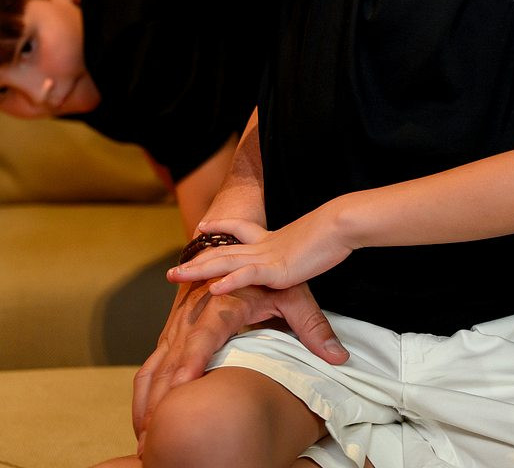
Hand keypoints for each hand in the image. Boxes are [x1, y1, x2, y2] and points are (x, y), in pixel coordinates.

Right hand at [131, 278, 344, 442]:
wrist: (235, 247)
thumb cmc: (267, 273)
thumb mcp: (294, 296)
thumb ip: (314, 328)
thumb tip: (338, 358)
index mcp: (224, 303)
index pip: (205, 336)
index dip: (193, 361)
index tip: (183, 386)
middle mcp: (195, 313)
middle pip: (175, 356)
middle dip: (164, 392)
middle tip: (156, 427)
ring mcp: (179, 323)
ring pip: (157, 361)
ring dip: (149, 396)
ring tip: (145, 432)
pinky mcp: (172, 332)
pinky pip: (153, 362)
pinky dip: (146, 389)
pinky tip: (144, 419)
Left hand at [167, 208, 353, 293]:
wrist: (341, 224)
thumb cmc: (334, 233)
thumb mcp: (314, 246)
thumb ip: (306, 253)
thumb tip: (311, 254)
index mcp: (272, 239)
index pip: (240, 230)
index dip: (220, 228)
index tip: (202, 227)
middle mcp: (264, 246)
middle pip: (222, 251)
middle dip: (196, 261)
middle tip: (171, 271)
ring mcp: (268, 256)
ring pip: (225, 262)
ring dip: (198, 271)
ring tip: (175, 277)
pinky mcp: (277, 268)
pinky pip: (247, 275)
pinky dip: (229, 282)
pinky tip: (211, 289)